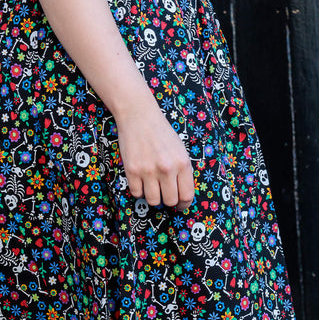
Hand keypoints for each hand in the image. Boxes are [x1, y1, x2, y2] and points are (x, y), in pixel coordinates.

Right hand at [114, 95, 195, 210]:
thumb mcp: (179, 149)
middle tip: (164, 193)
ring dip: (153, 196)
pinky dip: (139, 190)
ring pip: (153, 201)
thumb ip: (182, 171)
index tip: (179, 204)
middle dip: (167, 200)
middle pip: (170, 201)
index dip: (183, 204)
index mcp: (182, 163)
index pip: (187, 196)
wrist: (139, 115)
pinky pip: (137, 193)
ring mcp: (148, 170)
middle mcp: (167, 169)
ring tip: (152, 186)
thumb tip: (181, 195)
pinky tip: (140, 180)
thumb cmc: (161, 132)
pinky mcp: (132, 170)